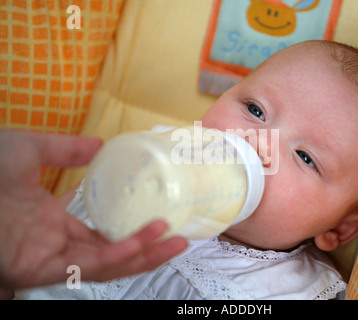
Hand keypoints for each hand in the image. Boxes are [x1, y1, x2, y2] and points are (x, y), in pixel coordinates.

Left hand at [0, 130, 187, 294]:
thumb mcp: (30, 149)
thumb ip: (66, 149)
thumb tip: (101, 144)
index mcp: (54, 222)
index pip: (102, 235)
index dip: (131, 231)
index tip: (159, 218)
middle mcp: (57, 245)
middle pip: (111, 255)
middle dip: (147, 249)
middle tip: (180, 238)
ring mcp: (50, 259)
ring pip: (107, 266)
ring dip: (143, 255)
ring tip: (175, 242)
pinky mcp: (41, 269)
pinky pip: (88, 268)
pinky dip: (119, 257)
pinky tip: (144, 242)